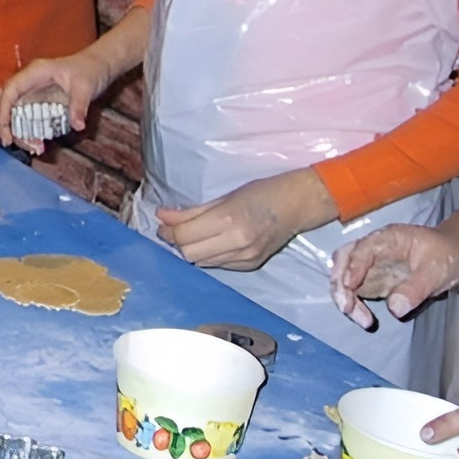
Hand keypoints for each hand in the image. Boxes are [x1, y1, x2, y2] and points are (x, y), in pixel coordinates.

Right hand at [0, 50, 110, 152]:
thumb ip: (79, 106)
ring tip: (30, 147)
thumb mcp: (86, 87)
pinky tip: (34, 142)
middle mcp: (27, 80)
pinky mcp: (35, 99)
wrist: (96, 66)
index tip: (6, 130)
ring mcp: (30, 89)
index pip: (10, 89)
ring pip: (9, 108)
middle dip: (0, 121)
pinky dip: (23, 129)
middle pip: (0, 98)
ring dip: (12, 128)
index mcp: (35, 72)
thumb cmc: (89, 71)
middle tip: (8, 141)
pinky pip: (21, 113)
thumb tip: (77, 126)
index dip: (4, 109)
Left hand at [155, 168, 337, 271]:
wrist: (297, 205)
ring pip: (202, 262)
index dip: (168, 230)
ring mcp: (246, 257)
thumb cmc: (261, 192)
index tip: (161, 222)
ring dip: (191, 249)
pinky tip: (210, 242)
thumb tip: (162, 216)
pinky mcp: (251, 265)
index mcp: (229, 220)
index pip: (185, 236)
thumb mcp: (225, 196)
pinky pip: (218, 265)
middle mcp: (237, 243)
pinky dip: (208, 255)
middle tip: (172, 229)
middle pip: (190, 253)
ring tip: (190, 235)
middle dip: (177, 242)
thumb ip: (192, 211)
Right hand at [329, 224, 458, 329]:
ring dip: (345, 297)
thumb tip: (394, 309)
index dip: (353, 265)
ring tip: (361, 319)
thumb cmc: (447, 256)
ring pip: (344, 277)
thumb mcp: (437, 271)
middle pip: (343, 261)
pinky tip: (365, 319)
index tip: (350, 285)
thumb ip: (416, 289)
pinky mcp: (372, 281)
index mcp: (387, 239)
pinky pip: (355, 291)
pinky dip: (355, 305)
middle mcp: (372, 250)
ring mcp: (370, 265)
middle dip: (340, 283)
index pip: (362, 249)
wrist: (454, 256)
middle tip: (347, 307)